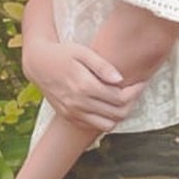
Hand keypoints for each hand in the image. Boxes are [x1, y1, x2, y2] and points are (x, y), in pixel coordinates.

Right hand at [25, 39, 142, 133]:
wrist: (37, 64)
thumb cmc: (62, 53)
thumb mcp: (83, 52)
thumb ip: (102, 66)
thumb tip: (120, 79)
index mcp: (84, 86)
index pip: (120, 98)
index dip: (135, 91)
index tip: (140, 82)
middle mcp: (78, 103)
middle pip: (117, 113)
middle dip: (131, 103)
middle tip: (134, 91)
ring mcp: (72, 112)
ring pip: (107, 125)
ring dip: (119, 114)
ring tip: (122, 100)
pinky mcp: (68, 117)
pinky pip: (93, 126)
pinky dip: (105, 119)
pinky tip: (107, 105)